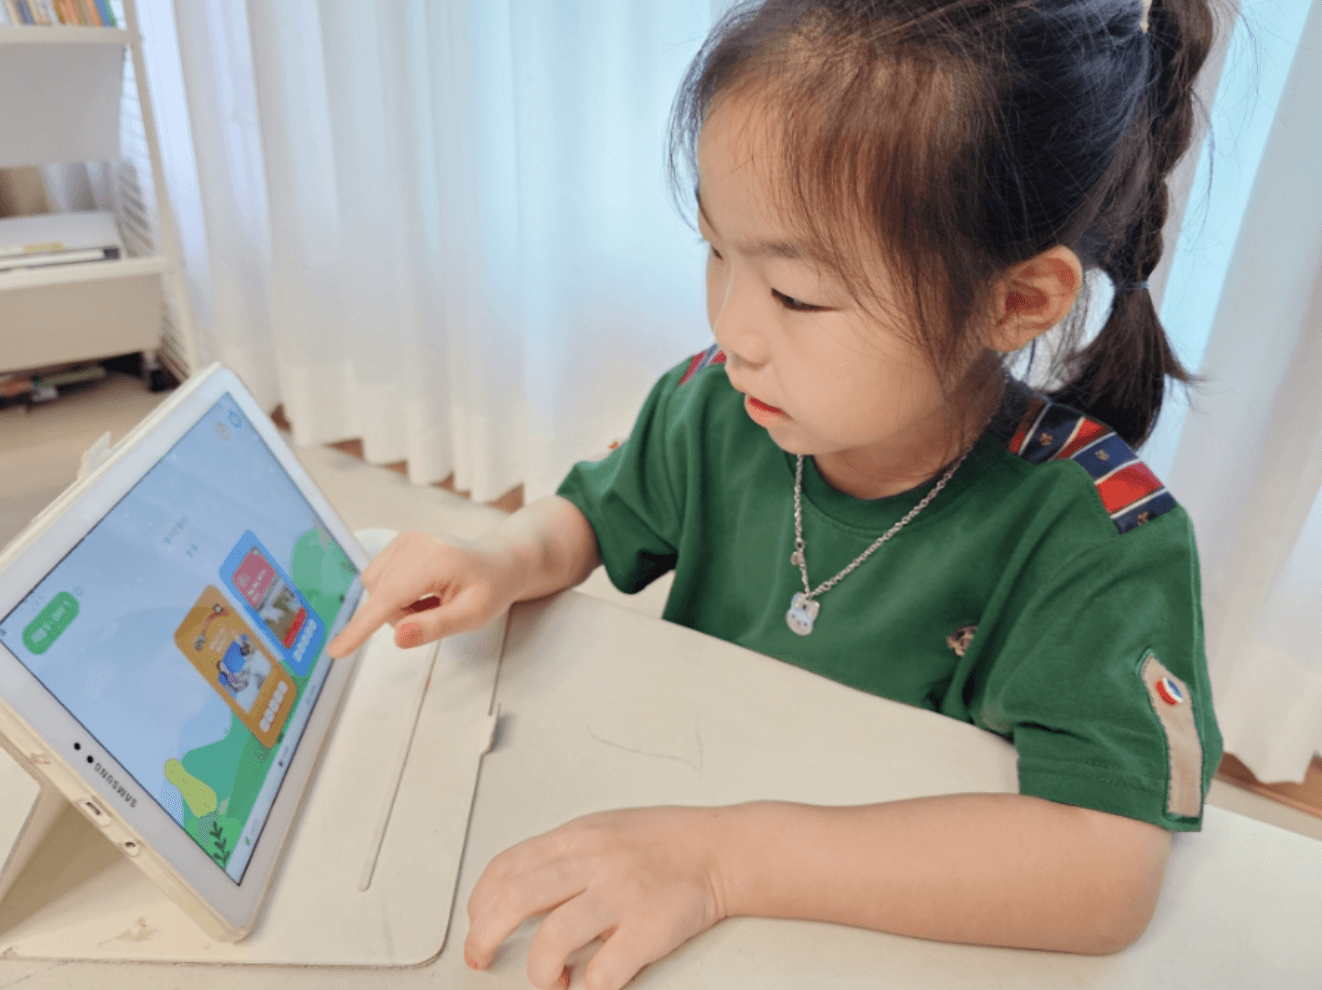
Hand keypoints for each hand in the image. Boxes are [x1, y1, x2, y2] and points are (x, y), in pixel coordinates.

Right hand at [326, 530, 516, 656]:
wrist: (501, 560)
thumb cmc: (492, 587)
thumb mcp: (474, 615)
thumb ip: (435, 627)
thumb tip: (398, 637)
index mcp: (436, 559)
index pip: (389, 599)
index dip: (361, 627)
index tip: (337, 650)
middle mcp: (415, 543)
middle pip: (379, 596)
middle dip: (401, 616)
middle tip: (438, 613)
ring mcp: (405, 539)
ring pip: (375, 589)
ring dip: (397, 606)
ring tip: (433, 601)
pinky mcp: (399, 544)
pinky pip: (380, 579)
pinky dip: (396, 594)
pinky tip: (424, 591)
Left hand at [464, 807, 728, 989]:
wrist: (722, 850)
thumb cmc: (663, 842)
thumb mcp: (603, 829)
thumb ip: (562, 857)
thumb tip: (515, 892)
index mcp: (577, 838)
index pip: (507, 867)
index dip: (480, 902)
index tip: (476, 925)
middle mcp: (594, 862)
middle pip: (516, 900)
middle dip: (485, 936)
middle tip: (482, 959)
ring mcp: (621, 896)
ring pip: (553, 938)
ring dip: (540, 970)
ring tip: (551, 978)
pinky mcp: (649, 930)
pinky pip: (603, 971)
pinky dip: (588, 986)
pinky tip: (590, 983)